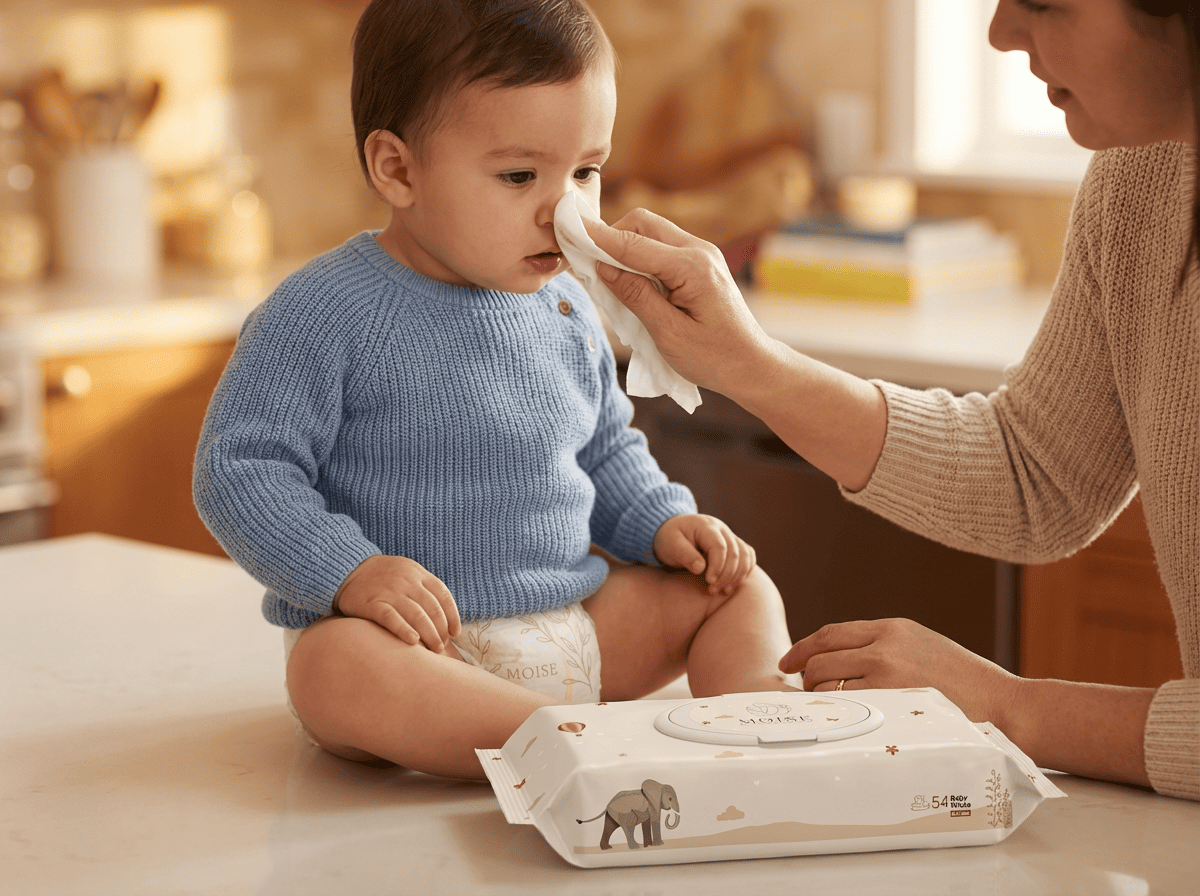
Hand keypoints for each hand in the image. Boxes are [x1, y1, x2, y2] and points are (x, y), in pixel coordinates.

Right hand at [333, 554, 461, 650]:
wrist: (347, 569)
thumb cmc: (381, 577)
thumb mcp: (405, 572)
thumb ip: (423, 588)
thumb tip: (444, 616)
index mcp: (417, 573)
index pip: (443, 595)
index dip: (452, 616)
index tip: (455, 633)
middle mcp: (406, 581)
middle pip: (432, 609)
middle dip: (441, 630)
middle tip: (442, 647)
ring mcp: (389, 592)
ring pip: (417, 615)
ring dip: (429, 635)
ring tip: (434, 650)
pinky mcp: (372, 603)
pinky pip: (392, 618)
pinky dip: (404, 630)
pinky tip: (413, 642)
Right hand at [584, 208, 775, 397]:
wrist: (751, 364)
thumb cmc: (713, 357)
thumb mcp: (668, 333)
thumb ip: (635, 296)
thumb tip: (603, 267)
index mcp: (692, 268)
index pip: (633, 244)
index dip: (597, 238)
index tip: (568, 229)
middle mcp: (699, 251)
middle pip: (642, 224)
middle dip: (611, 238)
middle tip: (588, 264)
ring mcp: (702, 254)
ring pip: (651, 232)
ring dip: (625, 248)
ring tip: (607, 278)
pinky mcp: (699, 263)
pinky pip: (661, 248)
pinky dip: (639, 258)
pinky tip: (630, 282)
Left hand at [654, 513, 756, 595]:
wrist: (673, 531)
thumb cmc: (669, 538)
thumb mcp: (670, 545)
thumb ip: (685, 554)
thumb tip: (701, 569)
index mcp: (706, 526)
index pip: (719, 546)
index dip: (718, 566)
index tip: (709, 581)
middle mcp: (722, 529)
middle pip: (735, 553)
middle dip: (727, 575)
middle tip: (712, 590)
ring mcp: (730, 536)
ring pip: (746, 555)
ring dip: (738, 575)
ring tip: (723, 591)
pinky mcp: (734, 545)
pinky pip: (748, 557)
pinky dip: (744, 572)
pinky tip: (732, 585)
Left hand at [778, 618, 1018, 725]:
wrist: (1004, 704)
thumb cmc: (965, 683)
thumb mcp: (922, 647)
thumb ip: (884, 647)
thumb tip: (840, 662)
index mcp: (892, 628)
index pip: (832, 633)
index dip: (804, 648)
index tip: (789, 662)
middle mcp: (886, 645)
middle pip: (823, 658)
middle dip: (807, 678)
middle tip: (807, 694)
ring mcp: (888, 673)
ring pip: (828, 684)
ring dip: (819, 699)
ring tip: (829, 712)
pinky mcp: (892, 701)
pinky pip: (846, 706)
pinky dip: (835, 714)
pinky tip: (840, 722)